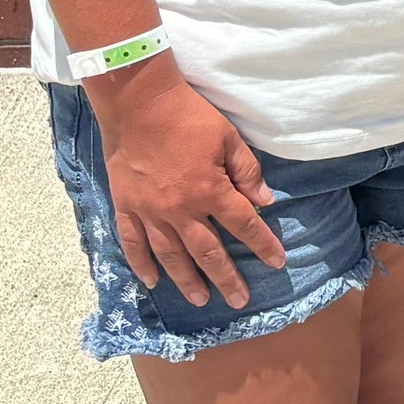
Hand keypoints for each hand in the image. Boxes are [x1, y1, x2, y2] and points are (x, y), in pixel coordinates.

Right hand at [89, 58, 285, 306]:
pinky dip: (142, 265)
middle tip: (239, 301)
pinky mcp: (126, 207)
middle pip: (208, 252)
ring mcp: (150, 212)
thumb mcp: (227, 137)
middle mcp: (181, 210)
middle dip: (227, 278)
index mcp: (210, 190)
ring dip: (187, 280)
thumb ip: (247, 171)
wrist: (138, 103)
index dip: (263, 244)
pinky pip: (133, 244)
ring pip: (171, 256)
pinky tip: (152, 282)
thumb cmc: (187, 116)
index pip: (244, 224)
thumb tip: (265, 201)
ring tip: (200, 299)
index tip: (277, 262)